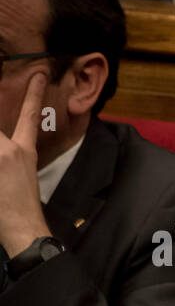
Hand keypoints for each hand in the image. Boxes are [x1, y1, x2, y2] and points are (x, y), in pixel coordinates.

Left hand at [0, 73, 51, 255]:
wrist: (24, 230)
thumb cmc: (23, 209)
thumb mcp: (23, 175)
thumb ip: (12, 155)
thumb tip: (10, 149)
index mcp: (23, 152)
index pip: (29, 116)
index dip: (34, 94)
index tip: (39, 75)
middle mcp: (8, 150)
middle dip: (2, 129)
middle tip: (5, 153)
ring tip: (2, 170)